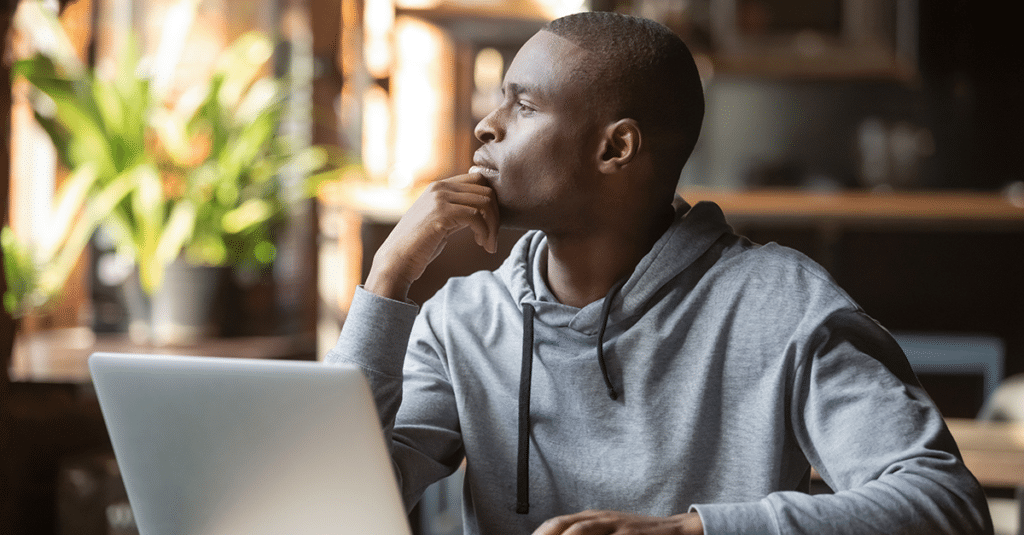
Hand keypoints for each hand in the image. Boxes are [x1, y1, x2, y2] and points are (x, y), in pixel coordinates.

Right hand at [364, 172, 498, 300]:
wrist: (396, 261)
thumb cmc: (419, 246)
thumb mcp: (441, 221)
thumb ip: (458, 210)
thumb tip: (484, 209)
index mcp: (439, 186)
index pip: (478, 179)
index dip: (492, 201)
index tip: (490, 224)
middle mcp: (440, 187)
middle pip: (486, 189)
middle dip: (496, 215)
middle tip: (493, 238)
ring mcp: (439, 199)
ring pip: (485, 202)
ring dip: (493, 226)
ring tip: (489, 245)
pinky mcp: (441, 214)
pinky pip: (476, 216)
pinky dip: (485, 232)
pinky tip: (482, 245)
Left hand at [532, 510, 702, 534]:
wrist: (675, 530)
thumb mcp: (608, 531)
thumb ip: (584, 534)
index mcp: (591, 518)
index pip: (557, 524)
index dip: (540, 534)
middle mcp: (600, 518)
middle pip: (564, 525)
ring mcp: (615, 526)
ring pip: (582, 530)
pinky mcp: (630, 534)